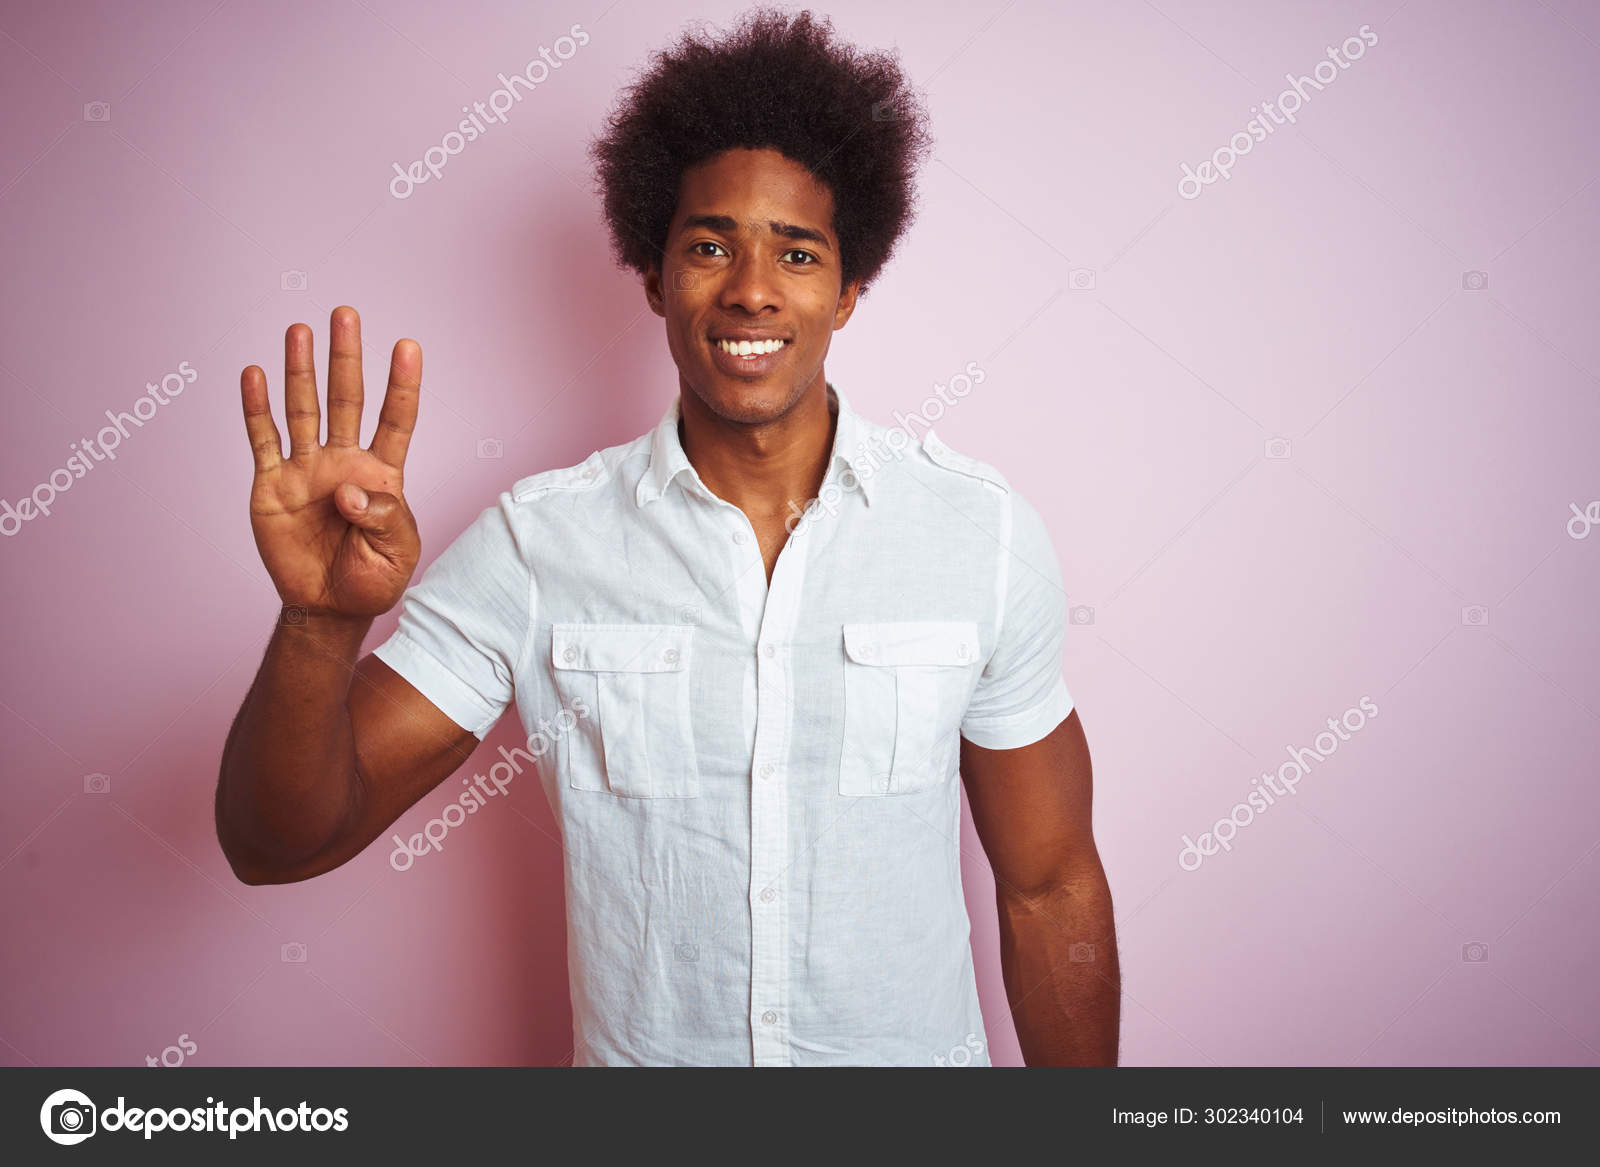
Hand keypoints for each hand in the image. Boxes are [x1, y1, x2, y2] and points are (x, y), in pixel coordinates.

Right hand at [241, 306, 421, 619]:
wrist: (327, 608)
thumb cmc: (371, 580)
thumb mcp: (396, 553)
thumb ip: (383, 517)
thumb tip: (349, 489)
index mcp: (382, 475)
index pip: (396, 420)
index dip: (403, 385)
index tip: (408, 346)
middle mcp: (343, 462)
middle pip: (346, 400)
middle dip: (345, 358)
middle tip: (345, 315)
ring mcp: (306, 470)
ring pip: (304, 410)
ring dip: (300, 371)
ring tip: (300, 329)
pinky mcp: (272, 485)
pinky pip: (263, 440)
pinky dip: (257, 408)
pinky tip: (255, 374)